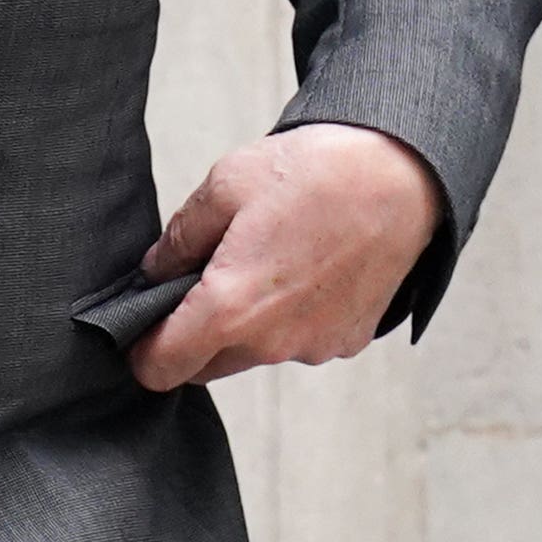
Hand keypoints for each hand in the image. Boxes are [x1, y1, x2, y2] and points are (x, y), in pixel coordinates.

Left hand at [130, 122, 444, 391]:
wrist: (402, 174)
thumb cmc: (314, 174)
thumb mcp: (223, 188)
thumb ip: (178, 239)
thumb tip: (154, 271)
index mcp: (231, 308)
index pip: (162, 368)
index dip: (141, 350)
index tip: (139, 325)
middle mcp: (273, 342)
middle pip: (204, 366)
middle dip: (187, 337)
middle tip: (195, 281)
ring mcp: (315, 346)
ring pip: (252, 354)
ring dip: (240, 326)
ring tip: (256, 263)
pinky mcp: (347, 340)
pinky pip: (297, 342)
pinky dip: (286, 319)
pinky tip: (298, 270)